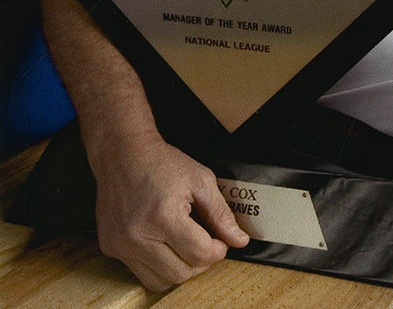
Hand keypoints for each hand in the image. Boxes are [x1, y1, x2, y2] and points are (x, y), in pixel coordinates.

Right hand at [93, 132, 248, 290]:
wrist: (123, 154)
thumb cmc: (160, 163)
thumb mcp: (200, 180)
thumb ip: (221, 213)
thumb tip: (238, 239)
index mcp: (163, 216)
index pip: (199, 254)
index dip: (218, 250)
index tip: (220, 241)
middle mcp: (138, 236)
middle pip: (181, 273)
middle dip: (201, 262)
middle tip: (205, 243)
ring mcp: (121, 245)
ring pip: (160, 281)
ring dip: (180, 269)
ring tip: (185, 246)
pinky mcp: (111, 248)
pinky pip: (140, 273)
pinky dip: (158, 266)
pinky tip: (165, 245)